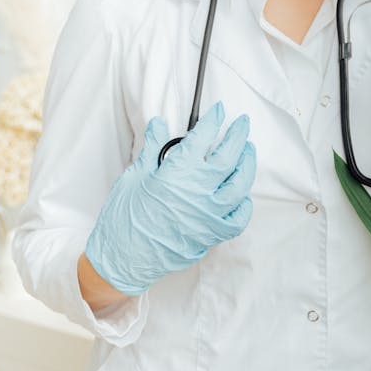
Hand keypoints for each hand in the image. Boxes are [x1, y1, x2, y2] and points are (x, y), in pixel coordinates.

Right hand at [84, 101, 255, 295]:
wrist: (122, 259)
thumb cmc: (124, 219)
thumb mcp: (134, 177)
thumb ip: (152, 149)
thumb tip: (158, 125)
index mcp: (177, 174)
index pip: (203, 138)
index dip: (213, 121)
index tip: (219, 112)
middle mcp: (198, 192)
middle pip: (229, 157)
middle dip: (238, 135)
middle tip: (242, 123)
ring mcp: (208, 216)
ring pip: (240, 185)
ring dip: (247, 164)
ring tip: (247, 151)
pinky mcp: (211, 236)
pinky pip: (238, 219)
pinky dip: (243, 204)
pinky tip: (241, 194)